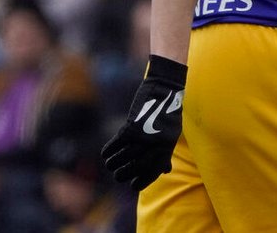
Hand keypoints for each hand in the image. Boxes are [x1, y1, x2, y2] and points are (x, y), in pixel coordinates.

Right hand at [101, 55, 186, 190]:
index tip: (133, 186)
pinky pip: (117, 144)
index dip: (142, 182)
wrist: (165, 90)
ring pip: (125, 156)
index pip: (153, 173)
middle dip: (124, 174)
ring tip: (110, 165)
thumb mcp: (171, 135)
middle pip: (136, 167)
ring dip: (114, 163)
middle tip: (117, 176)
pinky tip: (105, 154)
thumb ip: (165, 153)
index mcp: (166, 149)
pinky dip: (109, 150)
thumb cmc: (168, 114)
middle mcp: (156, 145)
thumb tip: (165, 171)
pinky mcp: (132, 127)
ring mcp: (144, 136)